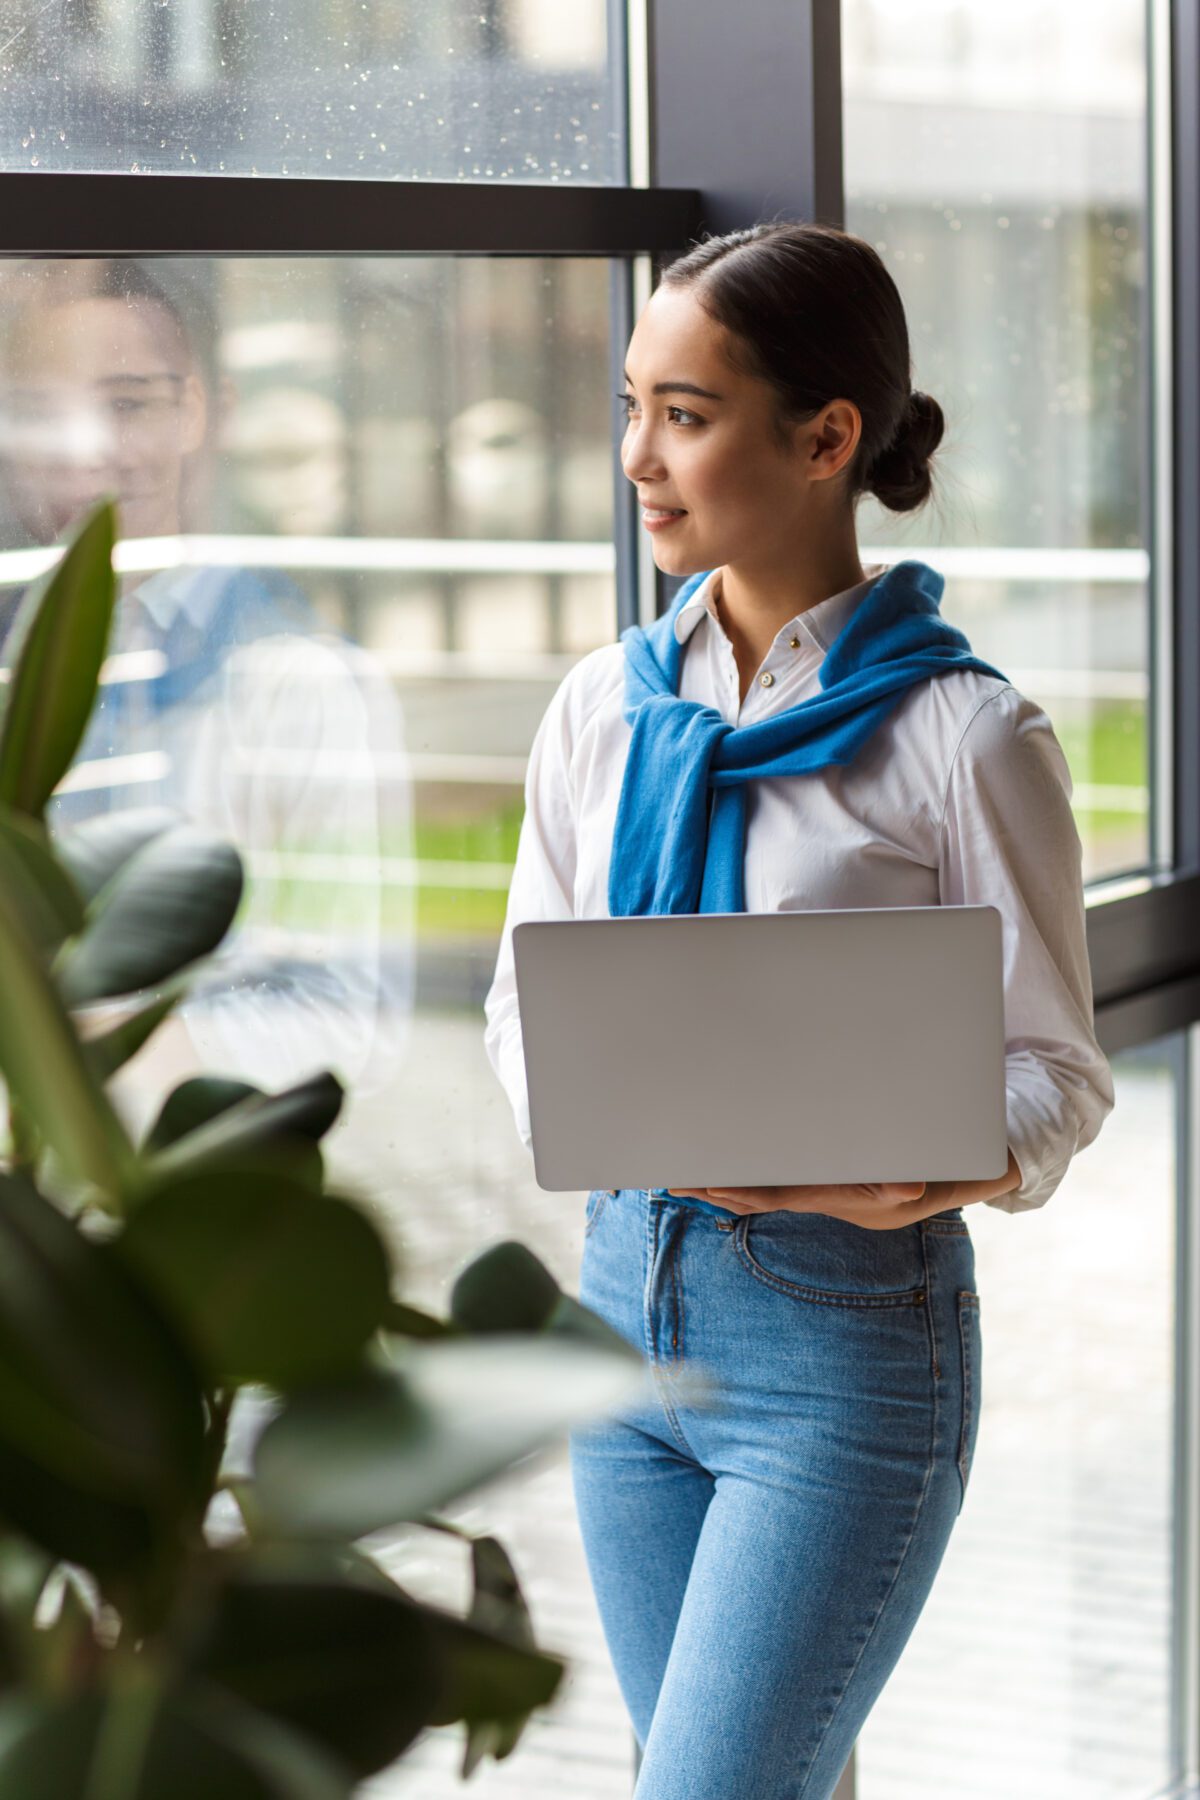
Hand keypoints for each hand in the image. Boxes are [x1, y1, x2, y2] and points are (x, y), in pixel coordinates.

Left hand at [668, 1150, 1021, 1231]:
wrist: (991, 1162)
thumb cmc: (973, 1157)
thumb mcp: (959, 1166)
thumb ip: (929, 1179)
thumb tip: (905, 1191)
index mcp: (867, 1203)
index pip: (800, 1196)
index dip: (757, 1190)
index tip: (718, 1185)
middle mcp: (849, 1204)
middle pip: (774, 1196)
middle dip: (724, 1186)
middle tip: (678, 1178)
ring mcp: (845, 1196)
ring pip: (776, 1191)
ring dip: (729, 1181)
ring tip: (684, 1174)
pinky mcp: (842, 1182)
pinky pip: (789, 1183)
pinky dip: (756, 1176)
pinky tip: (725, 1169)